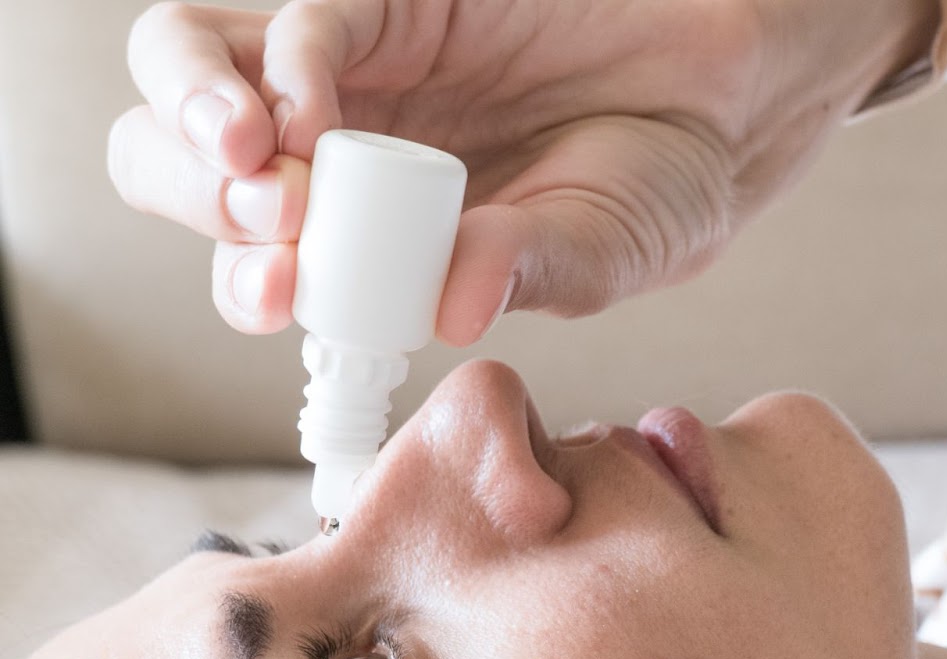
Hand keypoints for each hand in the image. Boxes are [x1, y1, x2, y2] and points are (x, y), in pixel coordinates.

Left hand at [108, 0, 937, 344]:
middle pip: (194, 176)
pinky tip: (311, 113)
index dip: (252, 287)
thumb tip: (453, 309)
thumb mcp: (596, 253)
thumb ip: (523, 274)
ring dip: (196, 132)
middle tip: (274, 241)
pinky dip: (287, 69)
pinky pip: (298, 29)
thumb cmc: (657, 189)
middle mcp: (340, 165)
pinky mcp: (388, 5)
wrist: (722, 92)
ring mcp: (355, 80)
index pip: (263, 272)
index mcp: (373, 252)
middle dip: (207, 210)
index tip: (285, 303)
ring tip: (261, 174)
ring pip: (195, 82)